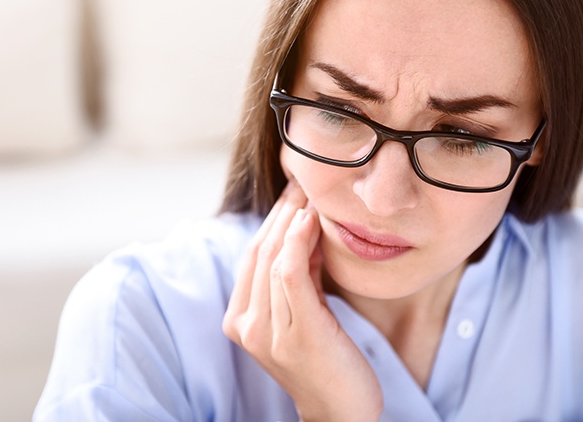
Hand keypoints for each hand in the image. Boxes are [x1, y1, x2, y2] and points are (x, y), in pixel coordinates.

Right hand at [222, 182, 382, 421]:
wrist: (342, 410)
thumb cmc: (327, 358)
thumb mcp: (305, 311)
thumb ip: (298, 277)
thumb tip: (304, 229)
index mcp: (240, 319)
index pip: (252, 256)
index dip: (270, 219)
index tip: (293, 191)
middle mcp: (245, 325)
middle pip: (258, 252)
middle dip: (280, 212)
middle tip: (302, 182)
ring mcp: (267, 332)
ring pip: (273, 258)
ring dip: (291, 219)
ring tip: (310, 193)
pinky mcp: (295, 333)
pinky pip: (289, 275)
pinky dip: (297, 242)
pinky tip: (311, 220)